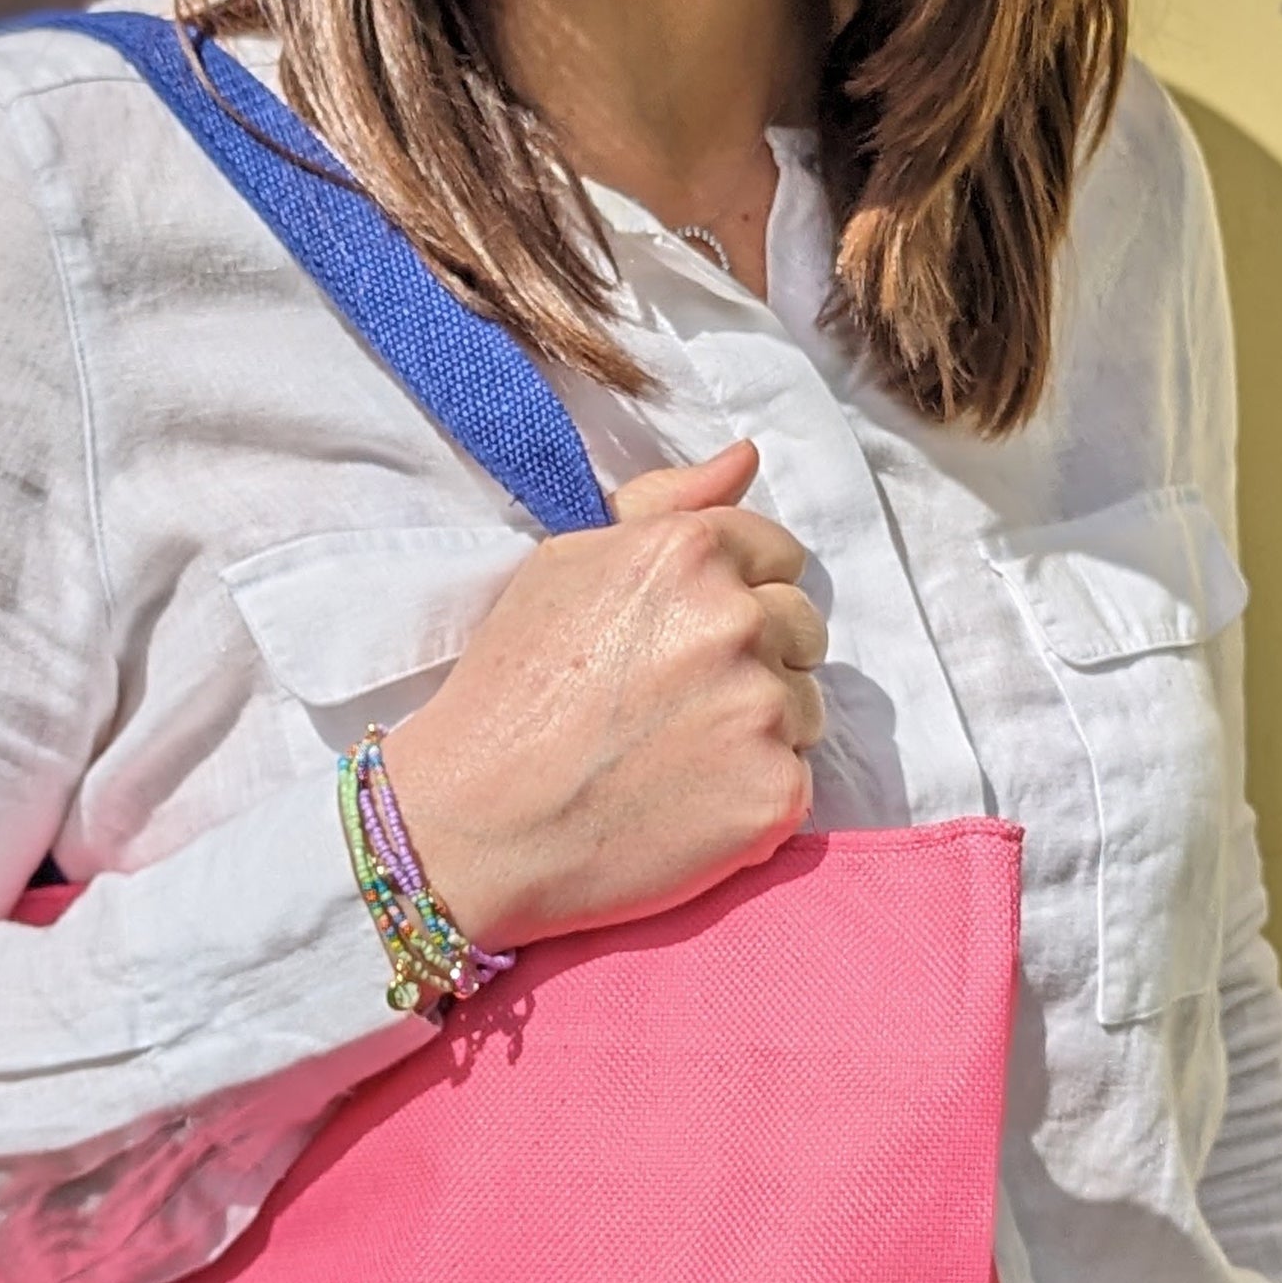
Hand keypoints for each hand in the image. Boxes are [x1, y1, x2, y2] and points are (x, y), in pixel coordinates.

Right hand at [377, 440, 825, 951]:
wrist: (475, 825)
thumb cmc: (508, 688)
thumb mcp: (565, 564)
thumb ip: (666, 505)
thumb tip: (747, 458)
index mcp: (690, 551)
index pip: (780, 553)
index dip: (738, 591)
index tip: (687, 635)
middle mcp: (738, 619)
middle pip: (803, 625)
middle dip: (757, 655)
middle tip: (675, 698)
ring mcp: (763, 708)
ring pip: (806, 704)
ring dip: (760, 724)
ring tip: (676, 752)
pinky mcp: (776, 792)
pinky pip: (797, 778)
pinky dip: (752, 792)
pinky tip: (687, 801)